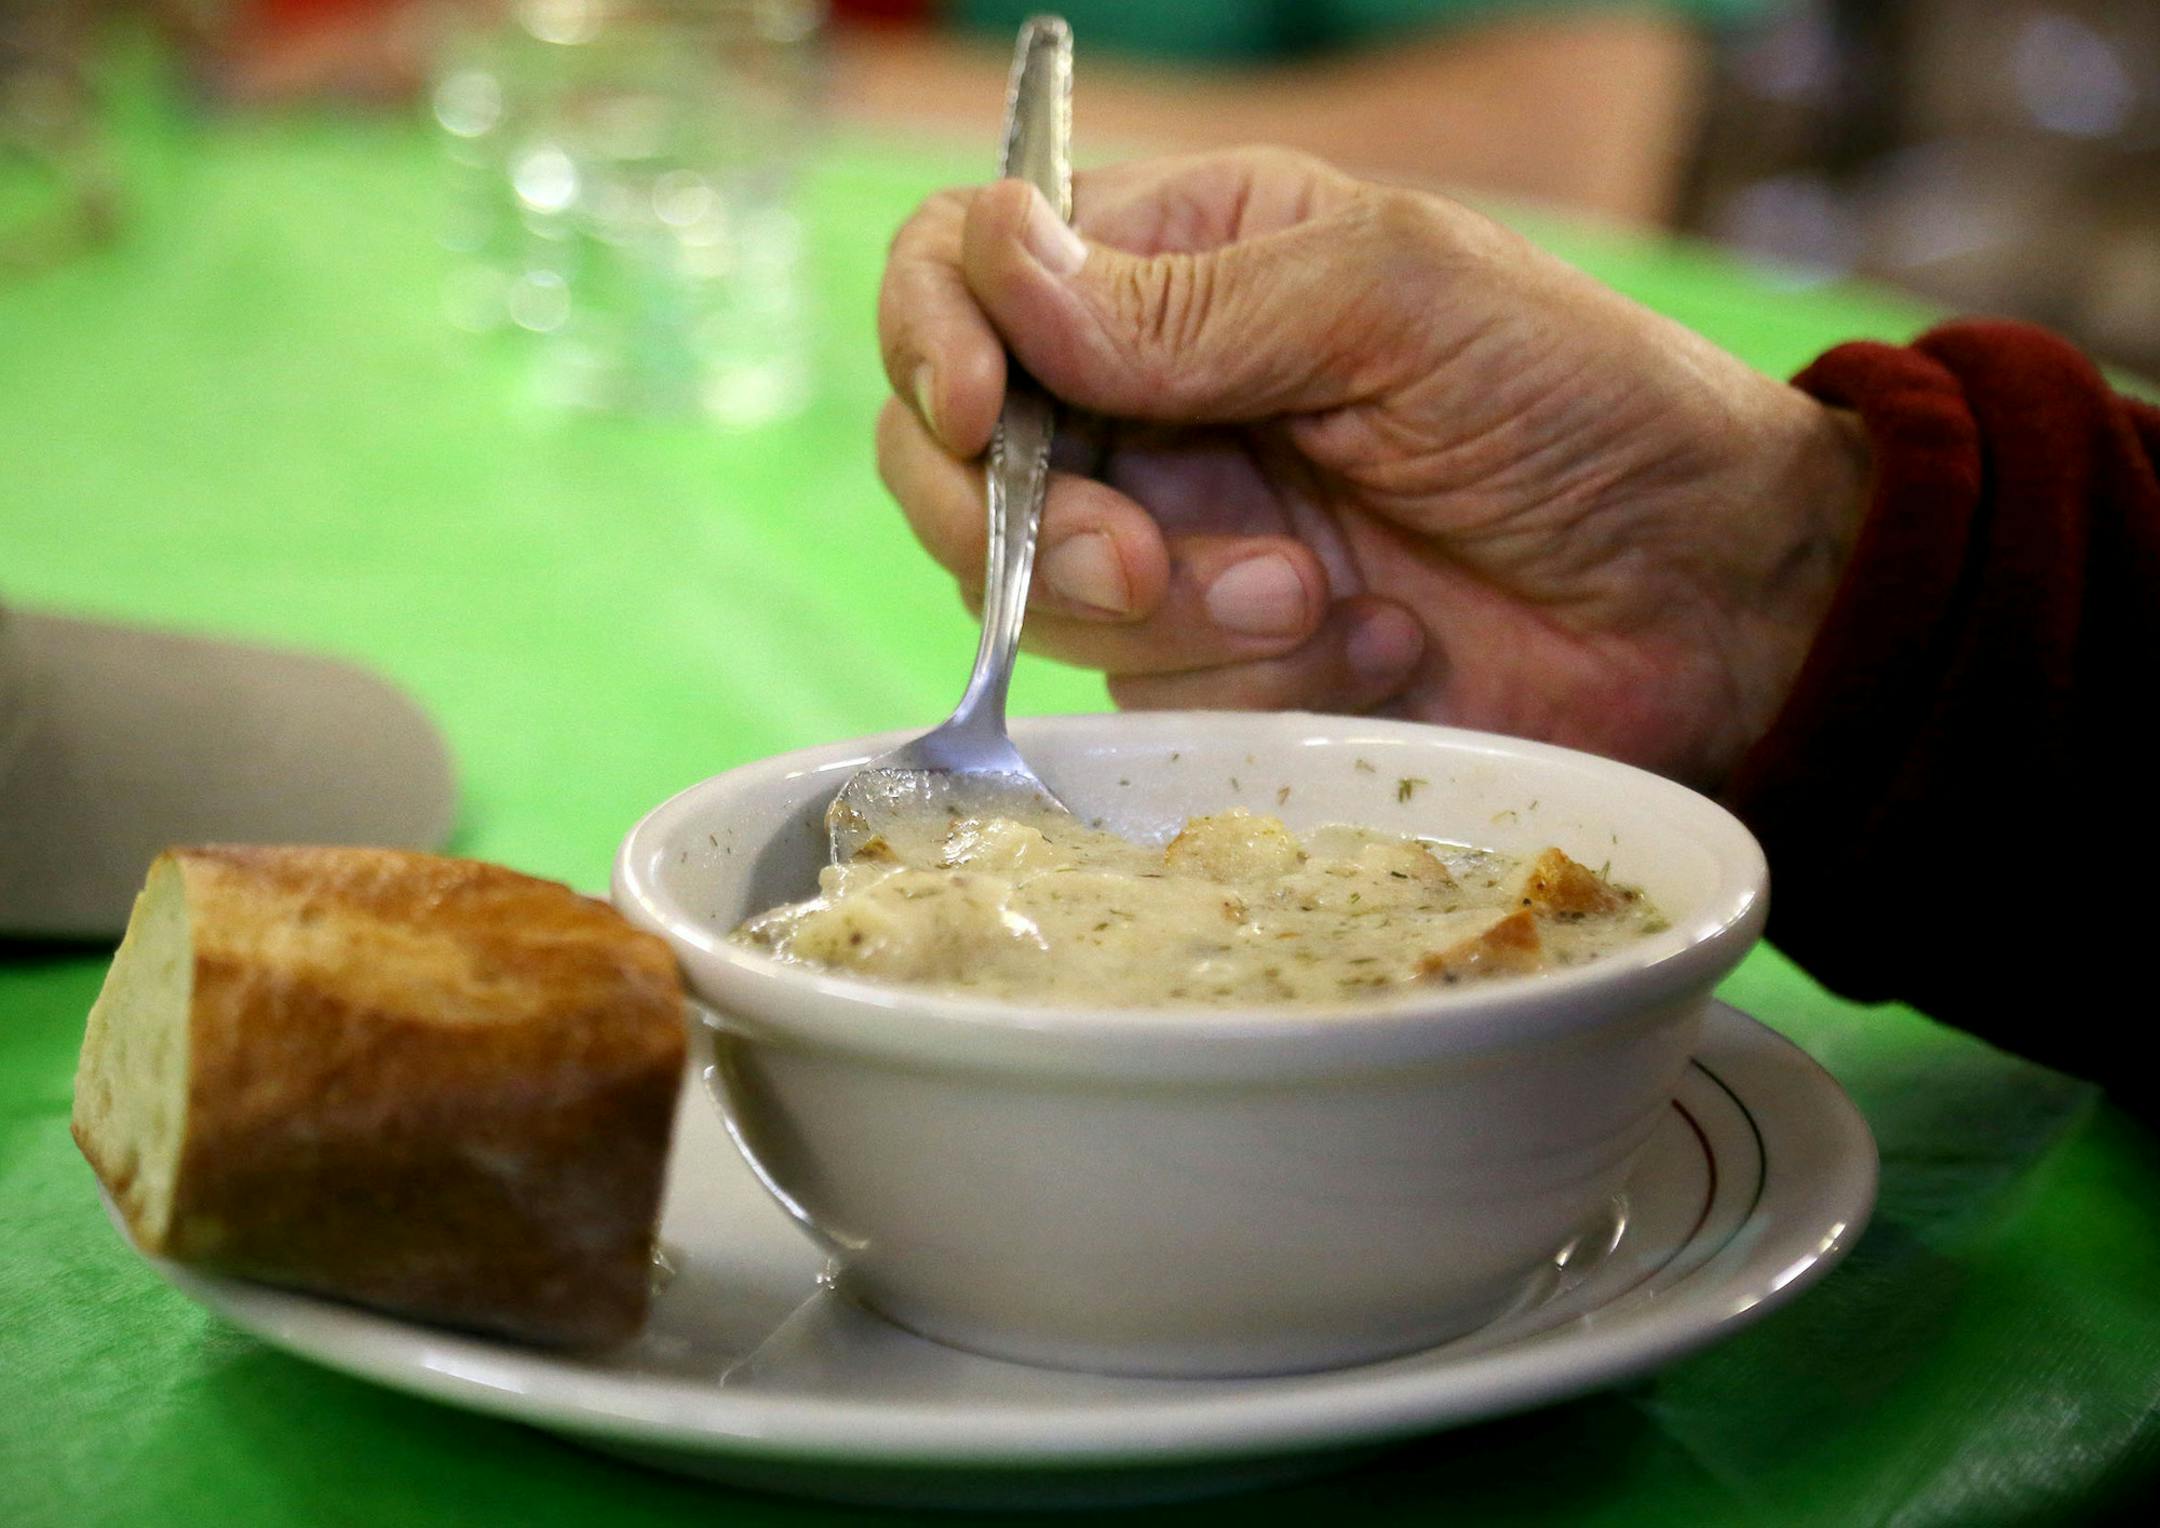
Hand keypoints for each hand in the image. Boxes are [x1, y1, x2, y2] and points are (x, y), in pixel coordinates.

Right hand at [875, 148, 1870, 789]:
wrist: (1707, 608)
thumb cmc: (1583, 409)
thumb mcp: (1400, 301)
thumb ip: (1192, 297)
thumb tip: (997, 261)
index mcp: (1186, 258)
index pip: (968, 266)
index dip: (934, 332)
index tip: (977, 410)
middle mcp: (1151, 396)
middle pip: (949, 454)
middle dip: (1025, 523)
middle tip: (1142, 565)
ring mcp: (1174, 537)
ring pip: (1029, 592)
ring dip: (1168, 612)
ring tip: (1319, 596)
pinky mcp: (1216, 666)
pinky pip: (1139, 695)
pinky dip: (1247, 683)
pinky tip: (1374, 650)